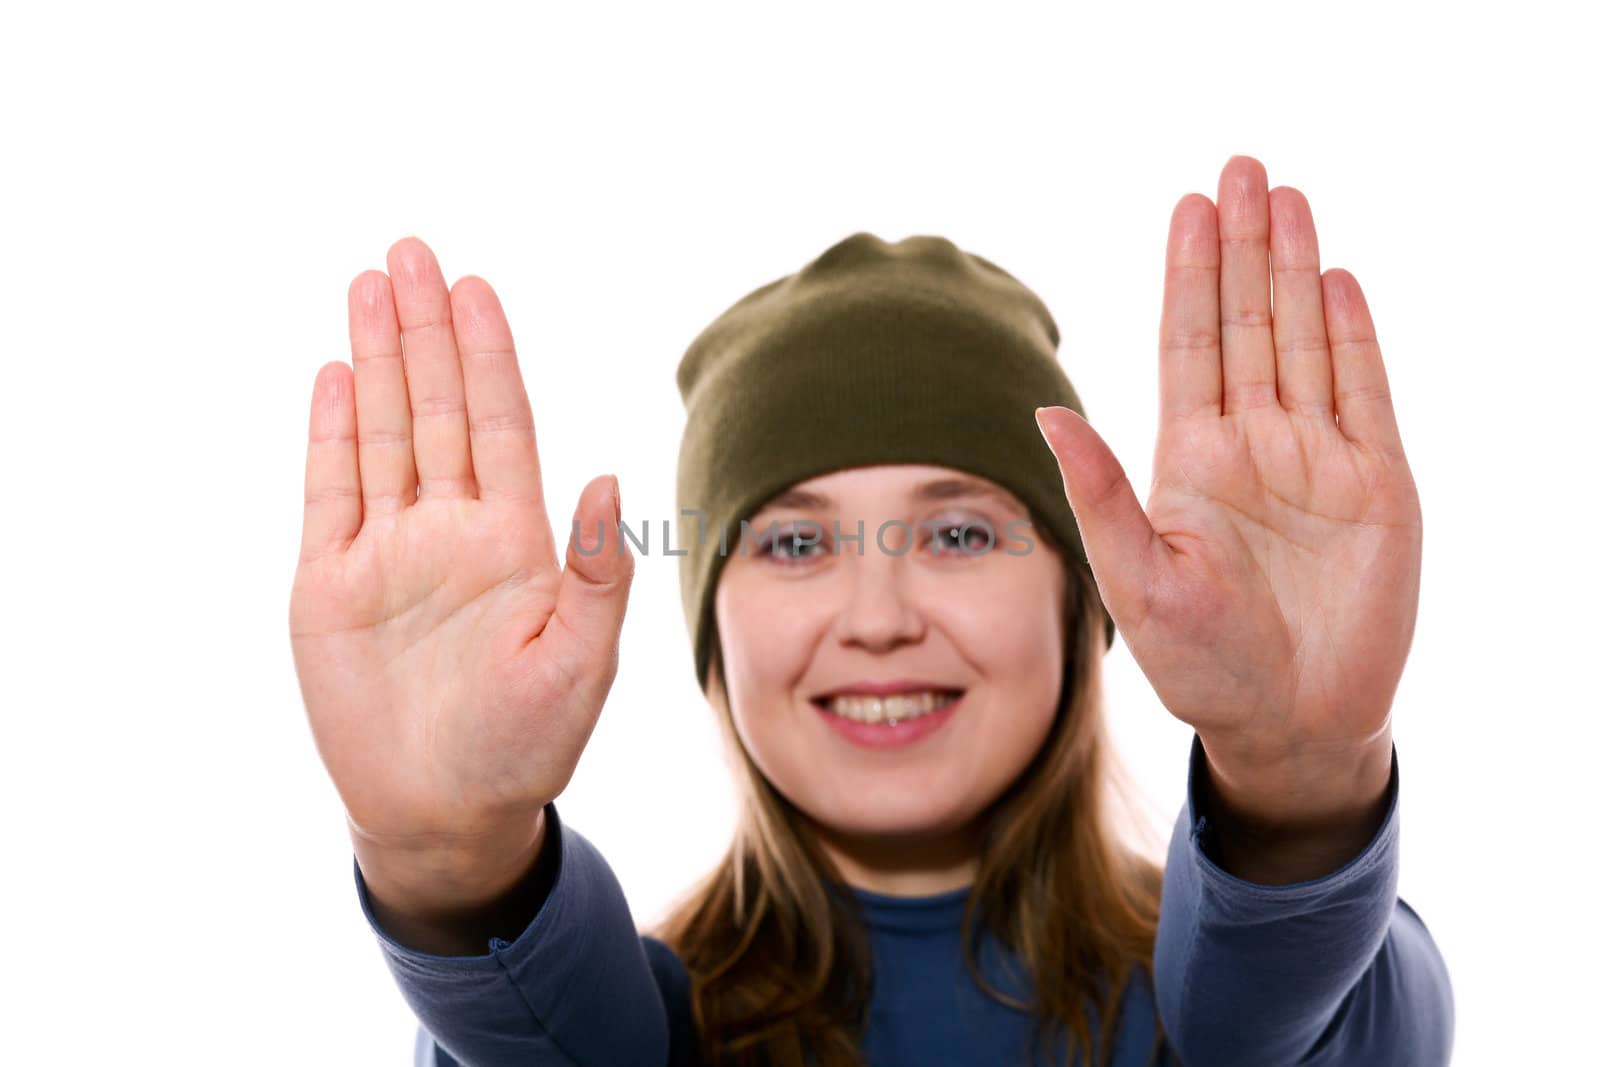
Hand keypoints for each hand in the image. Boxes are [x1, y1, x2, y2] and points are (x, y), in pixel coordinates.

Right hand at [289, 237, 633, 909]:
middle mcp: (452, 530)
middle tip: (412, 251)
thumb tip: (613, 480)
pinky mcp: (331, 584)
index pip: (502, 426)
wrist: (445, 813)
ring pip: (384, 433)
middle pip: (438, 409)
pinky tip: (337, 373)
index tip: (477, 288)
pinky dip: (332, 434)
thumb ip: (596, 576)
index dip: (490, 356)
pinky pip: (330, 492)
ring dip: (378, 360)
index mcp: (516, 541)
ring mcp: (388, 552)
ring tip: (370, 284)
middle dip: (427, 331)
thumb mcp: (579, 665)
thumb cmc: (526, 746)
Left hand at [1035, 156, 1419, 817]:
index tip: (1189, 207)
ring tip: (1288, 197)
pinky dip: (1352, 337)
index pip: (1189, 346)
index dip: (1190, 276)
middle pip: (1246, 325)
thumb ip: (1101, 494)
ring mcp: (1316, 461)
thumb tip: (1045, 412)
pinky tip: (1336, 282)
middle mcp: (1252, 447)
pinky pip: (1365, 394)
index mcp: (1190, 462)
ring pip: (1304, 343)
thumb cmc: (1203, 665)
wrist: (1289, 723)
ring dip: (1295, 271)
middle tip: (1243, 168)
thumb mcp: (1138, 580)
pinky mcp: (1377, 486)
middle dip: (1244, 248)